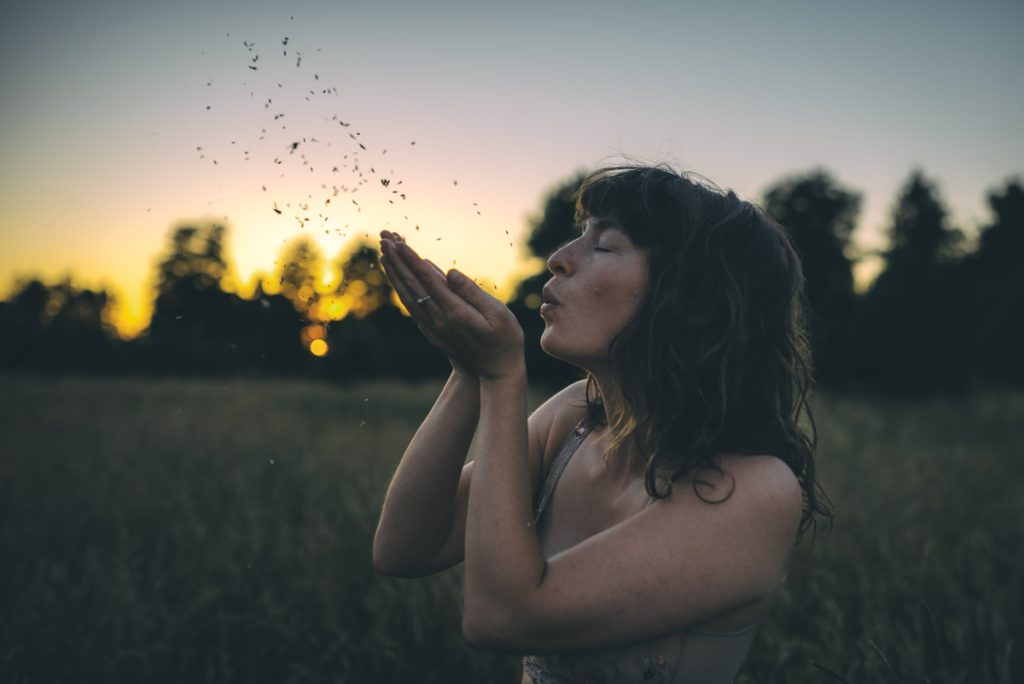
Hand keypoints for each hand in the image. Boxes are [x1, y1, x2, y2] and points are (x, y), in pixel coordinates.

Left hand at [379, 231, 524, 379]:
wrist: (497, 372)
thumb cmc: (505, 339)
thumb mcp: (498, 313)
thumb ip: (472, 292)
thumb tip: (449, 272)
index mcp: (455, 312)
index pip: (427, 280)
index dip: (411, 260)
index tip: (397, 243)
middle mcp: (439, 320)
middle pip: (412, 285)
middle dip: (397, 261)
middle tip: (383, 239)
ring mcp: (434, 327)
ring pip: (408, 296)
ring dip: (395, 274)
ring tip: (384, 254)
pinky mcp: (433, 332)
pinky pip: (413, 307)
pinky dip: (402, 290)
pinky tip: (398, 279)